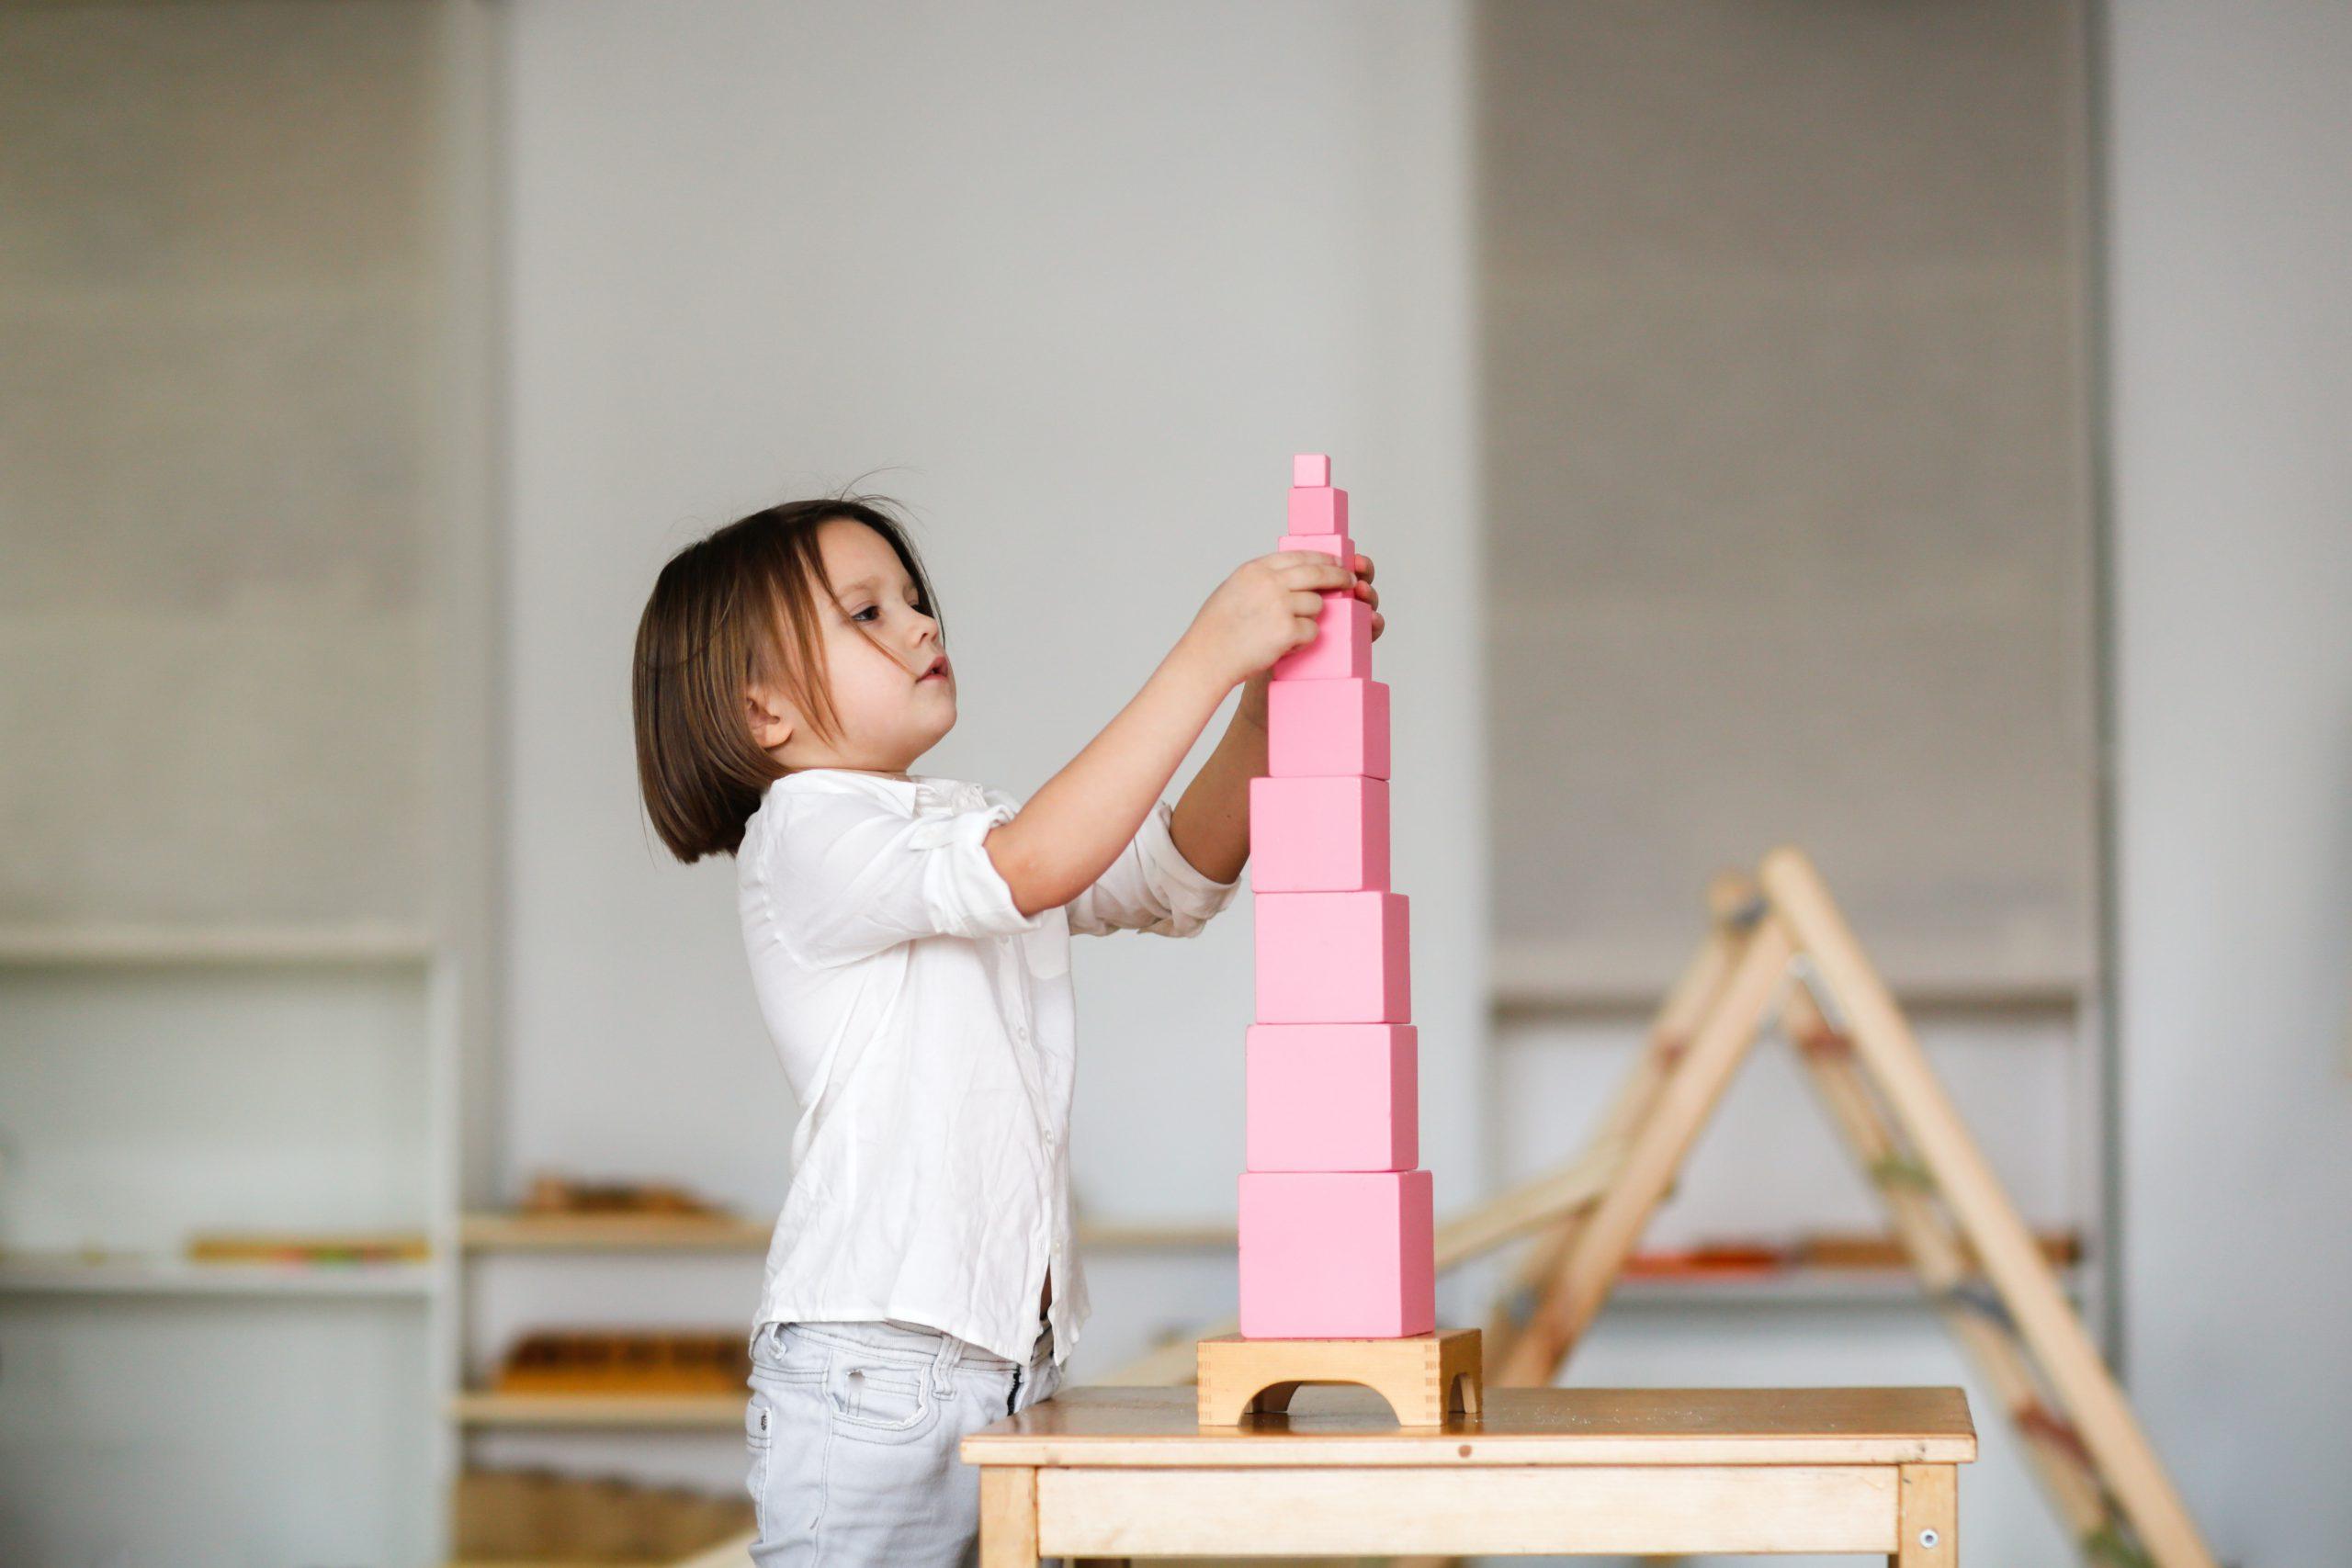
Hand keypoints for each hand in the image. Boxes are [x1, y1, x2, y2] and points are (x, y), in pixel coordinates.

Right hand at [1177, 549, 1357, 690]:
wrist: (1207, 657)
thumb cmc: (1215, 630)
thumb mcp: (1233, 589)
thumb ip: (1260, 580)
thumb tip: (1289, 576)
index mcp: (1255, 570)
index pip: (1298, 556)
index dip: (1321, 558)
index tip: (1335, 562)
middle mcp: (1269, 583)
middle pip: (1317, 573)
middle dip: (1338, 576)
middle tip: (1349, 580)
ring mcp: (1279, 605)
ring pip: (1317, 605)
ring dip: (1309, 618)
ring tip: (1286, 631)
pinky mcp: (1287, 630)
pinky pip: (1312, 631)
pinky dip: (1303, 641)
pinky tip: (1284, 646)